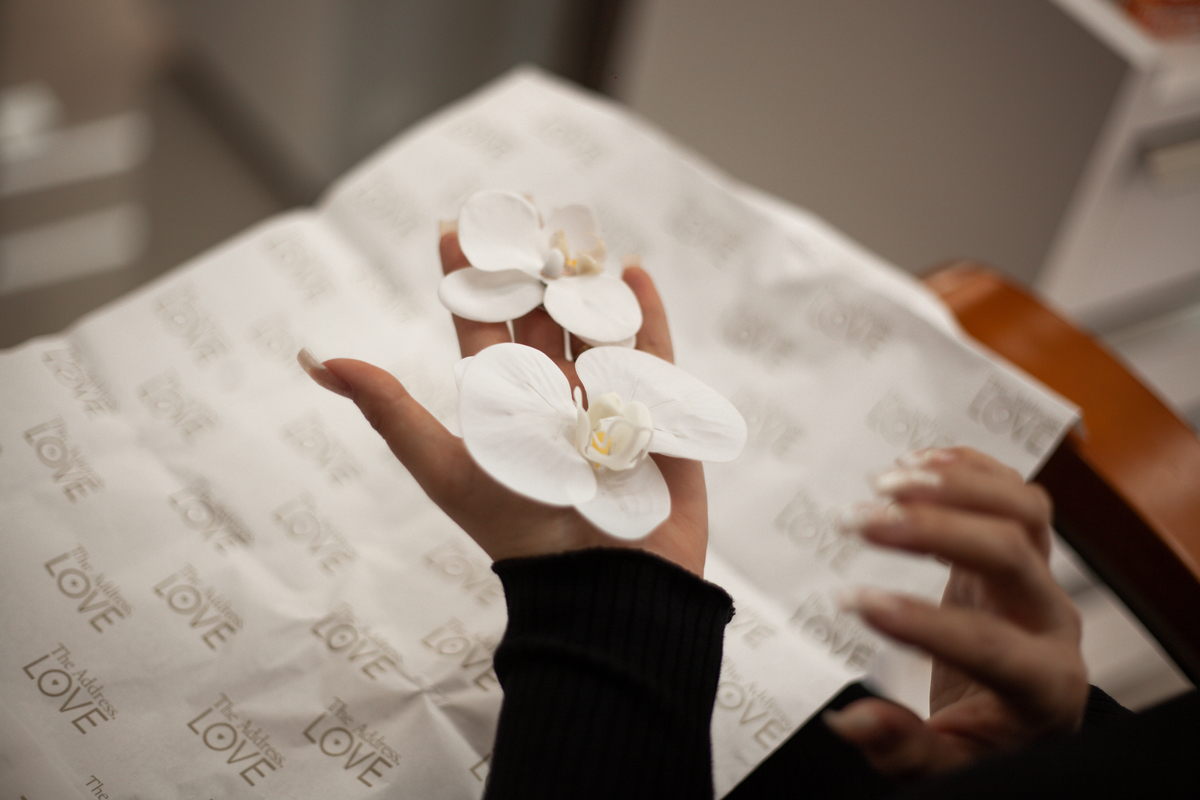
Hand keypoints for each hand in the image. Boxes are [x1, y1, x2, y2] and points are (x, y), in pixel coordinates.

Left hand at [300, 232, 709, 575]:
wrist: (603, 588)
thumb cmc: (520, 532)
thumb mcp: (444, 466)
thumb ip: (390, 411)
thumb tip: (317, 359)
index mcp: (505, 406)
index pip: (482, 330)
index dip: (468, 281)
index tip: (453, 228)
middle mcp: (554, 397)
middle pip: (542, 319)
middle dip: (531, 265)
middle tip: (522, 208)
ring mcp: (607, 402)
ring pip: (596, 326)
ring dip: (586, 279)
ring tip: (576, 230)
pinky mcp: (657, 413)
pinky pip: (654, 353)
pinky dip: (647, 311)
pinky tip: (634, 268)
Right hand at [826, 447, 1087, 779]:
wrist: (1020, 718)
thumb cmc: (986, 740)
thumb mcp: (948, 763)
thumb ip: (905, 749)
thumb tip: (853, 720)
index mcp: (1044, 684)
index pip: (989, 642)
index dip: (922, 621)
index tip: (858, 604)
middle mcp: (1051, 621)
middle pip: (1011, 552)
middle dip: (932, 529)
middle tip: (860, 522)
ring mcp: (1041, 580)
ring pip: (1024, 510)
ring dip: (954, 485)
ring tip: (885, 481)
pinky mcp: (1021, 550)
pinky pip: (1015, 493)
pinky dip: (970, 467)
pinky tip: (917, 461)